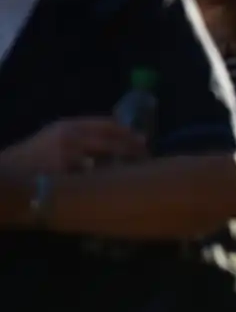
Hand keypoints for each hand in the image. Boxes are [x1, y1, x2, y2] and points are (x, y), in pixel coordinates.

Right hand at [0, 118, 146, 176]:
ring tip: (135, 172)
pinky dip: (103, 181)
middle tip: (146, 158)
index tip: (143, 139)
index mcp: (68, 125)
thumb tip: (113, 139)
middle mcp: (70, 136)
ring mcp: (67, 156)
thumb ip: (79, 136)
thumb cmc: (32, 158)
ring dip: (121, 167)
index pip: (107, 124)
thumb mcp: (53, 137)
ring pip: (105, 161)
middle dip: (131, 149)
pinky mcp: (64, 174)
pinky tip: (114, 186)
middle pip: (111, 141)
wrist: (7, 175)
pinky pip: (91, 179)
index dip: (128, 132)